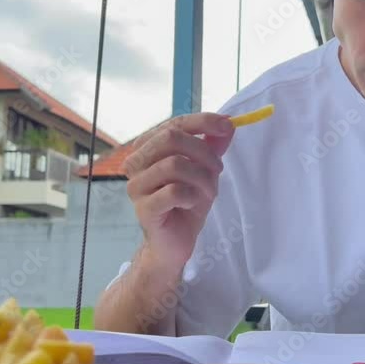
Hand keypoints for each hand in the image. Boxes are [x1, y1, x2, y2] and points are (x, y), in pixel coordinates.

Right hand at [122, 112, 235, 269]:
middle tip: (218, 169)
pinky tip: (192, 204)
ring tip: (208, 192)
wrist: (176, 241)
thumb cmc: (186, 202)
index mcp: (147, 148)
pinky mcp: (144, 208)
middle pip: (171, 138)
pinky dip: (192, 196)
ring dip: (202, 178)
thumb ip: (213, 145)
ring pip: (174, 164)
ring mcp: (136, 186)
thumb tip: (229, 122)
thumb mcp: (204, 169)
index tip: (228, 125)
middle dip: (203, 152)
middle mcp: (136, 163)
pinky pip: (174, 191)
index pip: (174, 124)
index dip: (203, 122)